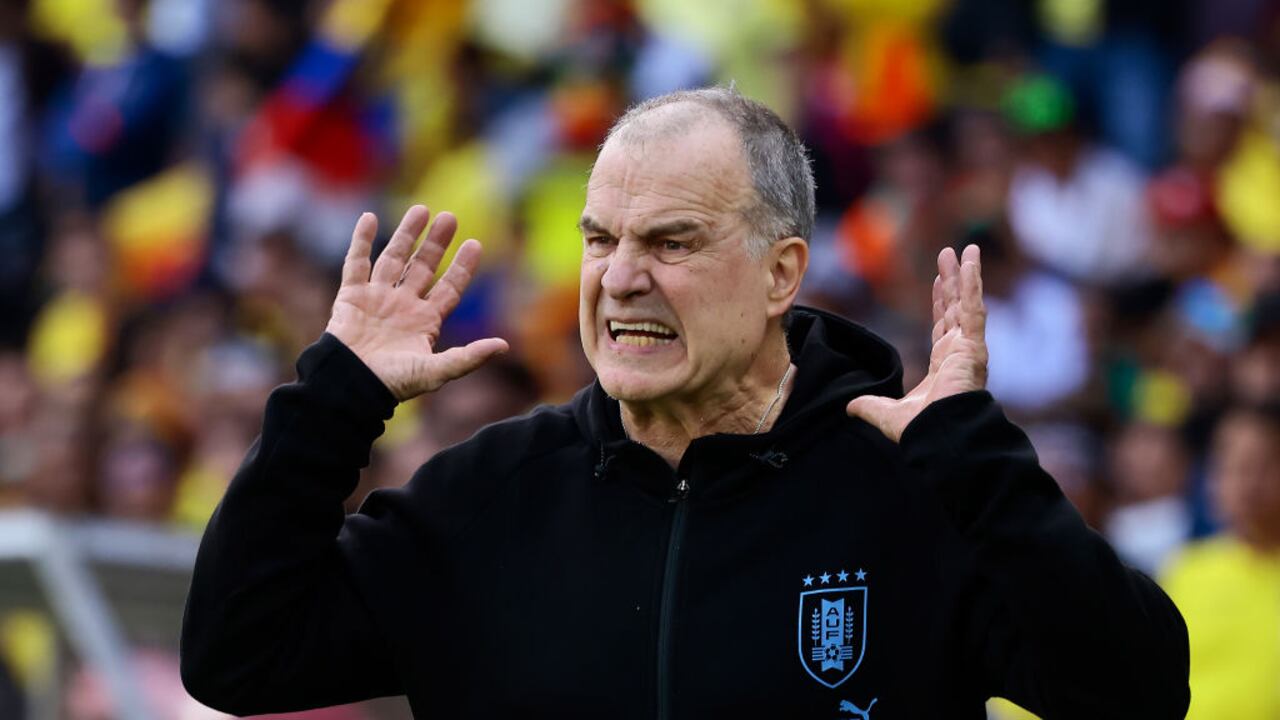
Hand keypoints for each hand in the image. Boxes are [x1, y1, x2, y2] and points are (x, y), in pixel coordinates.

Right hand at [325, 205, 508, 400]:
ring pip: (394, 259)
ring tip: (421, 209)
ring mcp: (377, 298)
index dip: (462, 267)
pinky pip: (356, 263)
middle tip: (449, 217)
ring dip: (406, 234)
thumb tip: (504, 346)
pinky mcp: (351, 296)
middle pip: (423, 266)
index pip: (449, 287)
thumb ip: (469, 357)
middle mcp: (403, 306)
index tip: (474, 244)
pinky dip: (361, 241)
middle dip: (436, 243)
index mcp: (425, 321)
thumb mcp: (436, 371)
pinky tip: (369, 217)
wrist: (351, 385)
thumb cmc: (393, 383)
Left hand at [847, 245, 986, 441]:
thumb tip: (849, 407)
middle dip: (953, 281)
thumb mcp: (885, 414)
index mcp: (943, 366)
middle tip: (949, 255)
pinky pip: (974, 307)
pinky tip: (971, 261)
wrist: (940, 435)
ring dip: (966, 275)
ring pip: (967, 303)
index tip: (938, 283)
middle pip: (955, 308)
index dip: (941, 304)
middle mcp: (959, 353)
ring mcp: (968, 348)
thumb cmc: (921, 430)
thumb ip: (869, 406)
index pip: (942, 326)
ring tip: (967, 249)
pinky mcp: (974, 345)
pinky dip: (973, 283)